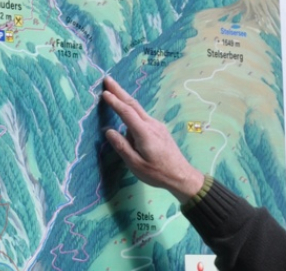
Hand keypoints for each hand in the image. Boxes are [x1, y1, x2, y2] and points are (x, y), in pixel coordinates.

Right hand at [101, 76, 204, 201]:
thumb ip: (122, 147)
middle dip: (119, 91)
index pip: (127, 113)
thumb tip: (109, 131)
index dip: (115, 102)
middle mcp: (152, 125)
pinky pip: (142, 117)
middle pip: (133, 104)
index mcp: (144, 133)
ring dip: (125, 99)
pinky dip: (132, 111)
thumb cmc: (158, 173)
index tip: (104, 93)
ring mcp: (157, 126)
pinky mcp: (159, 129)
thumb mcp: (136, 164)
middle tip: (107, 79)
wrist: (181, 175)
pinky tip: (126, 115)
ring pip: (138, 110)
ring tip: (113, 92)